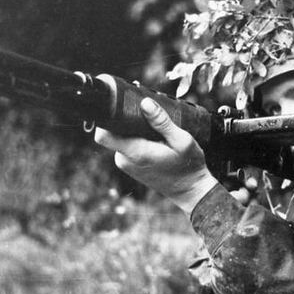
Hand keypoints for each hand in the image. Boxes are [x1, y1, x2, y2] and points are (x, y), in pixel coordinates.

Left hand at [94, 97, 218, 213]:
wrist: (189, 190)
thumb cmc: (189, 166)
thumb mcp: (182, 140)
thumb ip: (162, 122)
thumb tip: (145, 103)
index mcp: (136, 153)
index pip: (104, 135)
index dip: (108, 118)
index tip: (121, 106)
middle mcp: (126, 160)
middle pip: (113, 131)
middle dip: (126, 121)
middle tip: (148, 115)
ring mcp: (126, 164)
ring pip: (120, 137)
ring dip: (133, 130)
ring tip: (154, 129)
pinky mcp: (129, 165)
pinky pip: (125, 145)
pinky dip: (136, 138)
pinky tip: (153, 139)